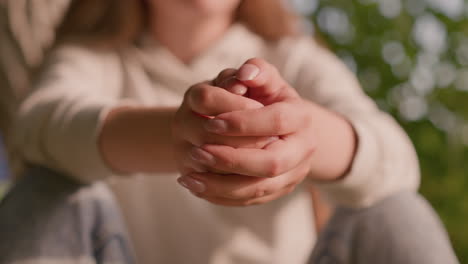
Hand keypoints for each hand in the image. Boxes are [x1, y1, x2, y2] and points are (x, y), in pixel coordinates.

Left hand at [177, 59, 317, 205]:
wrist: (277, 127)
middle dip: (231, 160)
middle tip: (195, 152)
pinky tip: (194, 186)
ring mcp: (291, 175)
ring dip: (219, 185)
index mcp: (300, 117)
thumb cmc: (263, 97)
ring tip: (187, 176)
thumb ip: (256, 71)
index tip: (211, 123)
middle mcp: (302, 149)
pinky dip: (219, 196)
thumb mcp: (262, 80)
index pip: (276, 120)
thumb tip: (245, 72)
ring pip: (257, 189)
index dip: (243, 122)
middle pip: (271, 163)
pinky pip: (248, 201)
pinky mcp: (275, 192)